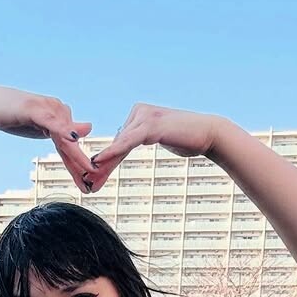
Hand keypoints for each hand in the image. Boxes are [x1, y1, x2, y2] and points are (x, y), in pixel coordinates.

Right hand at [0, 84, 97, 193]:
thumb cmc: (12, 117)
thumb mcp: (39, 128)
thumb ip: (58, 133)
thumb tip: (79, 135)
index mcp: (58, 116)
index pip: (71, 145)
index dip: (79, 165)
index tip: (87, 185)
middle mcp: (56, 110)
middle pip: (72, 143)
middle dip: (81, 165)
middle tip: (91, 185)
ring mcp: (46, 108)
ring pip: (65, 135)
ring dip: (76, 153)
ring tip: (88, 170)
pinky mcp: (34, 109)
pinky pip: (52, 122)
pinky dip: (63, 130)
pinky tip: (73, 139)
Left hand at [85, 104, 219, 190]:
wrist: (209, 134)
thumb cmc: (187, 139)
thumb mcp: (159, 139)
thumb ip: (142, 139)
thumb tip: (126, 145)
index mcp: (138, 114)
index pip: (118, 142)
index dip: (106, 163)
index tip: (93, 180)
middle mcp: (138, 112)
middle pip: (115, 144)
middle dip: (101, 166)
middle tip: (87, 184)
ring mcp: (144, 116)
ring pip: (119, 144)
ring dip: (104, 164)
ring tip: (91, 181)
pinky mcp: (151, 124)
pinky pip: (127, 140)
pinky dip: (113, 151)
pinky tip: (99, 160)